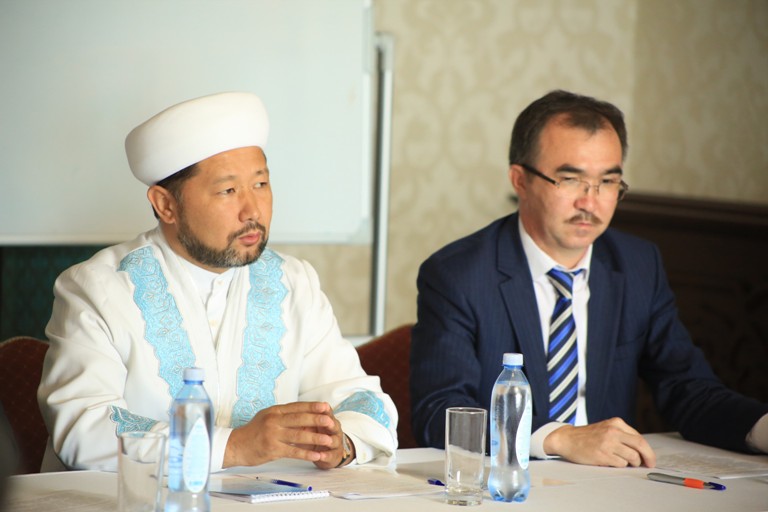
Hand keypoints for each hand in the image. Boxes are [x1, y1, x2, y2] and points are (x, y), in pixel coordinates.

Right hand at [223, 401, 340, 467]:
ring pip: (299, 435)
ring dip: (315, 438)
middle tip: (331, 422)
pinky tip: (316, 455)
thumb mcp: (267, 417)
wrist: (235, 446)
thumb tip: (303, 413)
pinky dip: (306, 454)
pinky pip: (293, 451)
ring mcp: (273, 435)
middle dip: (317, 419)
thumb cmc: (254, 432)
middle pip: (300, 419)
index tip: (326, 406)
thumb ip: (283, 415)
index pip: (297, 407)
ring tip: (328, 440)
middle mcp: (274, 420)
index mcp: (274, 411)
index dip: (312, 406)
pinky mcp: (272, 449)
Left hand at [306, 410, 354, 469]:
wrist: (328, 452)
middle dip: (329, 423)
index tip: (322, 406)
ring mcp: (335, 443)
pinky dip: (326, 456)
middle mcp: (334, 430)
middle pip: (333, 424)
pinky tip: (321, 456)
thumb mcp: (310, 426)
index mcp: (327, 420)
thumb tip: (289, 411)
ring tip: (327, 441)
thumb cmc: (316, 436)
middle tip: (326, 421)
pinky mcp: (334, 455)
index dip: (324, 409)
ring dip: (330, 440)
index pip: (326, 412)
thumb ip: (303, 419)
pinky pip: (331, 455)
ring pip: (335, 440)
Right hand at [543, 417, 656, 467]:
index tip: (650, 458)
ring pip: (632, 457)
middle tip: (649, 464)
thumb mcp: (606, 428)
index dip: (648, 451)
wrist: (567, 439)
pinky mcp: (602, 454)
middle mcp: (613, 431)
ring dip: (631, 463)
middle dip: (648, 457)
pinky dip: (619, 465)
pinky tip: (610, 461)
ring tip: (621, 461)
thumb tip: (642, 450)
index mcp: (616, 423)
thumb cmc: (587, 436)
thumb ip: (623, 435)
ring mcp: (608, 443)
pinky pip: (621, 464)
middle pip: (640, 446)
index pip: (640, 438)